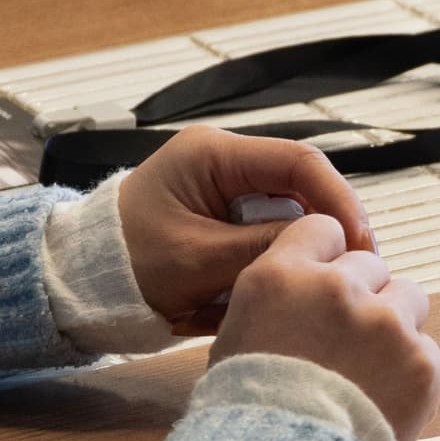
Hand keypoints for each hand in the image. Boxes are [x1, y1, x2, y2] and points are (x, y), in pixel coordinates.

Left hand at [115, 126, 374, 331]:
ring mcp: (227, 188)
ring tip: (321, 283)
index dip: (339, 199)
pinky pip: (270, 232)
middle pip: (302, 186)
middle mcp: (225, 161)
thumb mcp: (196, 260)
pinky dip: (279, 259)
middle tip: (355, 271)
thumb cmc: (123, 265)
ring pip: (291, 212)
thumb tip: (326, 244)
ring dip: (305, 246)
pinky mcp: (226, 216)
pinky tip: (286, 286)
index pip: (300, 162)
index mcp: (213, 154)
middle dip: (329, 226)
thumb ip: (262, 248)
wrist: (78, 284)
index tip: (361, 242)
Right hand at [211, 214, 439, 440]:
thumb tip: (303, 296)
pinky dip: (412, 372)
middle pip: (370, 264)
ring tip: (371, 370)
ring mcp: (384, 323)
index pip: (322, 229)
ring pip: (409, 297)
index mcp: (280, 277)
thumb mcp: (236, 341)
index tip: (325, 286)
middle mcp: (335, 289)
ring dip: (394, 324)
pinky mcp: (422, 362)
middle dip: (362, 295)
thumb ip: (278, 303)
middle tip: (346, 343)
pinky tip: (385, 401)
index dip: (326, 258)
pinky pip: (427, 349)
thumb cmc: (246, 420)